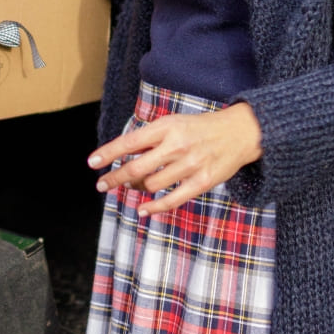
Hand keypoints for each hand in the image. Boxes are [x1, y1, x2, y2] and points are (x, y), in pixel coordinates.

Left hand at [88, 103, 261, 215]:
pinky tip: (143, 210)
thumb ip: (151, 138)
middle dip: (115, 178)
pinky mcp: (202, 182)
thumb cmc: (201, 127)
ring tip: (131, 186)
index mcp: (167, 127)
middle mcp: (177, 146)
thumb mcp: (175, 123)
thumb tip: (122, 153)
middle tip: (102, 185)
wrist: (241, 132)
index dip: (108, 153)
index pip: (130, 142)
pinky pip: (173, 200)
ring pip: (152, 185)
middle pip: (136, 168)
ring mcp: (190, 165)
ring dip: (136, 188)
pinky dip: (155, 207)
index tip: (92, 163)